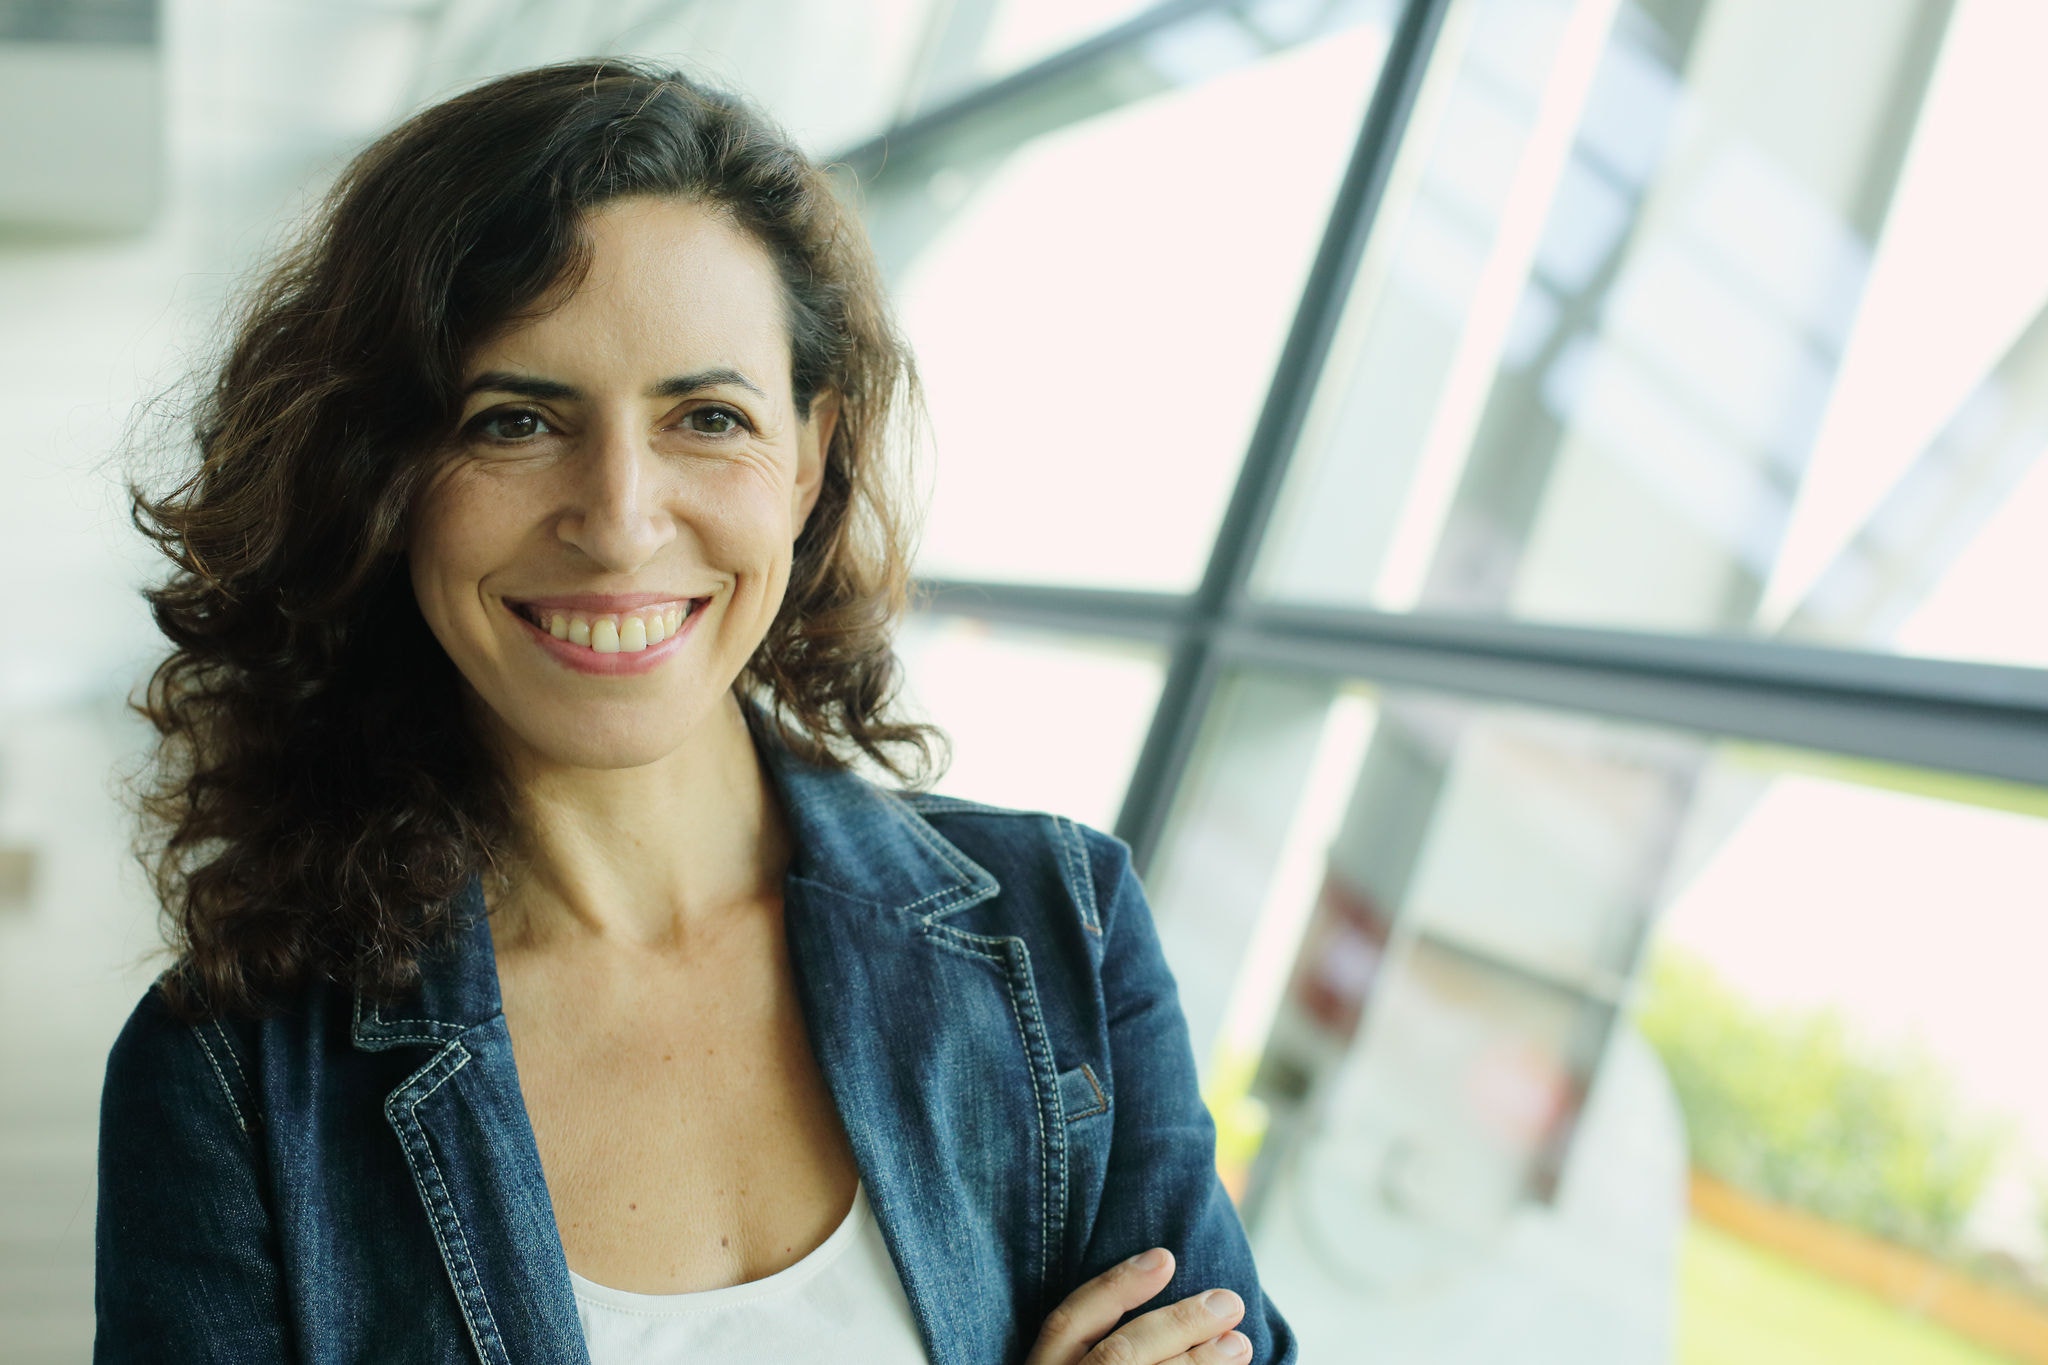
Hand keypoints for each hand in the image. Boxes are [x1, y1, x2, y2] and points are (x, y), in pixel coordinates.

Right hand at [1025, 1248, 1250, 1364]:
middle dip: (1178, 1326)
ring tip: (1240, 1345)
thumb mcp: (1069, 1362)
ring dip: (1199, 1364)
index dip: (1116, 1286)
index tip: (1166, 1257)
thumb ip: (1093, 1342)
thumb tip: (1160, 1273)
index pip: (1067, 1322)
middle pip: (1118, 1356)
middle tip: (1228, 1302)